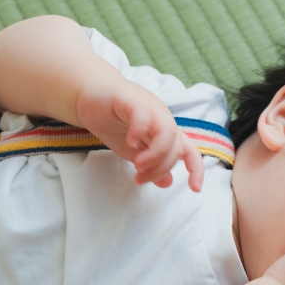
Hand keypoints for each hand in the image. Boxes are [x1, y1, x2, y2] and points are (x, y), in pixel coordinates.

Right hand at [75, 75, 203, 190]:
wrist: (88, 95)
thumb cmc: (113, 122)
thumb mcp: (133, 151)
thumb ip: (151, 165)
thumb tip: (167, 183)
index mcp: (165, 131)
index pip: (189, 150)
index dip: (196, 169)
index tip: (195, 189)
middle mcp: (162, 118)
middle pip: (175, 146)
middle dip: (161, 168)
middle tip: (140, 177)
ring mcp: (149, 107)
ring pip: (166, 132)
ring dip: (155, 154)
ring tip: (137, 164)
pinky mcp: (131, 100)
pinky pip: (143, 115)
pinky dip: (140, 131)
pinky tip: (130, 143)